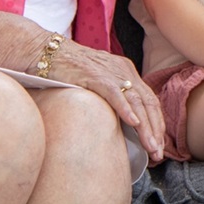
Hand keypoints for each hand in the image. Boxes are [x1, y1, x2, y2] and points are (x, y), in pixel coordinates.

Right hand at [47, 40, 165, 160]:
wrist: (45, 51)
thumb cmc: (67, 71)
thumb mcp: (97, 82)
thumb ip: (111, 96)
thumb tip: (121, 123)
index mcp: (126, 71)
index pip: (149, 100)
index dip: (157, 123)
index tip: (159, 145)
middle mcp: (123, 70)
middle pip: (147, 103)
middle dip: (155, 130)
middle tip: (158, 153)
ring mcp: (110, 72)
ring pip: (135, 101)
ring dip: (146, 126)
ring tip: (150, 146)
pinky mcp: (94, 75)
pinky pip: (114, 93)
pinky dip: (126, 108)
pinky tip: (134, 123)